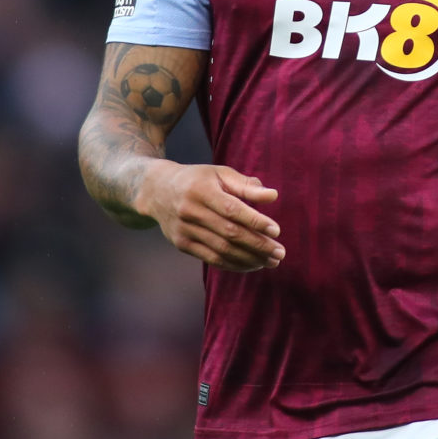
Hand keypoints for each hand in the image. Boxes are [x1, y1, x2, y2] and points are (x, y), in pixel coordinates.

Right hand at [133, 162, 284, 271]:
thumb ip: (246, 185)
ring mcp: (185, 230)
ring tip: (271, 261)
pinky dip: (234, 264)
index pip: (232, 210)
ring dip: (250, 259)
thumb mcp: (220, 174)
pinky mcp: (182, 245)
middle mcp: (190, 212)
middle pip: (229, 233)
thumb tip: (273, 196)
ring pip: (222, 250)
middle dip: (258, 245)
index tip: (276, 230)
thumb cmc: (198, 179)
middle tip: (280, 252)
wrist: (157, 190)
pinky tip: (252, 265)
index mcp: (202, 190)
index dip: (255, 221)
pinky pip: (211, 259)